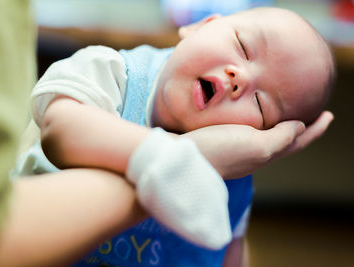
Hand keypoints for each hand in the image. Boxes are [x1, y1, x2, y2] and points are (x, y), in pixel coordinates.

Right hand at [184, 111, 333, 178]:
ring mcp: (236, 151)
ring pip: (268, 138)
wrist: (179, 161)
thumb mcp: (255, 144)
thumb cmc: (217, 151)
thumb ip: (280, 137)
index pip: (298, 141)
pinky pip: (249, 134)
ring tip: (287, 115)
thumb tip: (299, 127)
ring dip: (282, 127)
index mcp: (265, 153)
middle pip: (285, 141)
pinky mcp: (221, 144)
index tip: (330, 115)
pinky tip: (252, 119)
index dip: (316, 129)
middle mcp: (253, 154)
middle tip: (314, 114)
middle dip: (302, 130)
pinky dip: (260, 126)